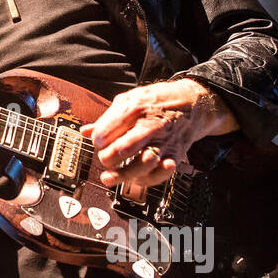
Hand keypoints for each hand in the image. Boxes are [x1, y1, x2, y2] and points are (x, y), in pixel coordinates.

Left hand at [79, 79, 237, 187]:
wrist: (192, 103)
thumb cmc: (157, 101)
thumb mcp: (130, 99)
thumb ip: (107, 117)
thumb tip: (85, 131)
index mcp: (135, 109)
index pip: (107, 131)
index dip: (98, 141)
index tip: (97, 143)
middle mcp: (150, 126)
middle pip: (123, 148)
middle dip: (108, 158)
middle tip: (104, 158)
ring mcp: (163, 141)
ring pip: (142, 164)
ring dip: (124, 173)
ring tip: (111, 176)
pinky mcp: (174, 155)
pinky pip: (160, 174)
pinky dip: (148, 179)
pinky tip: (136, 178)